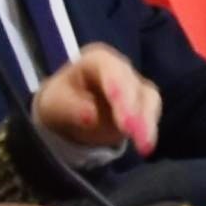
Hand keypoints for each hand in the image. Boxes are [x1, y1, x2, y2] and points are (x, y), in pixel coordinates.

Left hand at [26, 44, 162, 162]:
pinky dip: (149, 130)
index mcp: (97, 60)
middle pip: (132, 84)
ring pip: (148, 99)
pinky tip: (145, 145)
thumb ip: (71, 108)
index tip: (118, 106)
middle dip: (133, 109)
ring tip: (144, 146)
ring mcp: (136, 85)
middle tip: (131, 132)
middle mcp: (121, 68)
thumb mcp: (54, 104)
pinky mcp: (145, 102)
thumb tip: (90, 116)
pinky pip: (151, 114)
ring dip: (146, 122)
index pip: (110, 69)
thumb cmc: (61, 100)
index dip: (117, 88)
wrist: (70, 108)